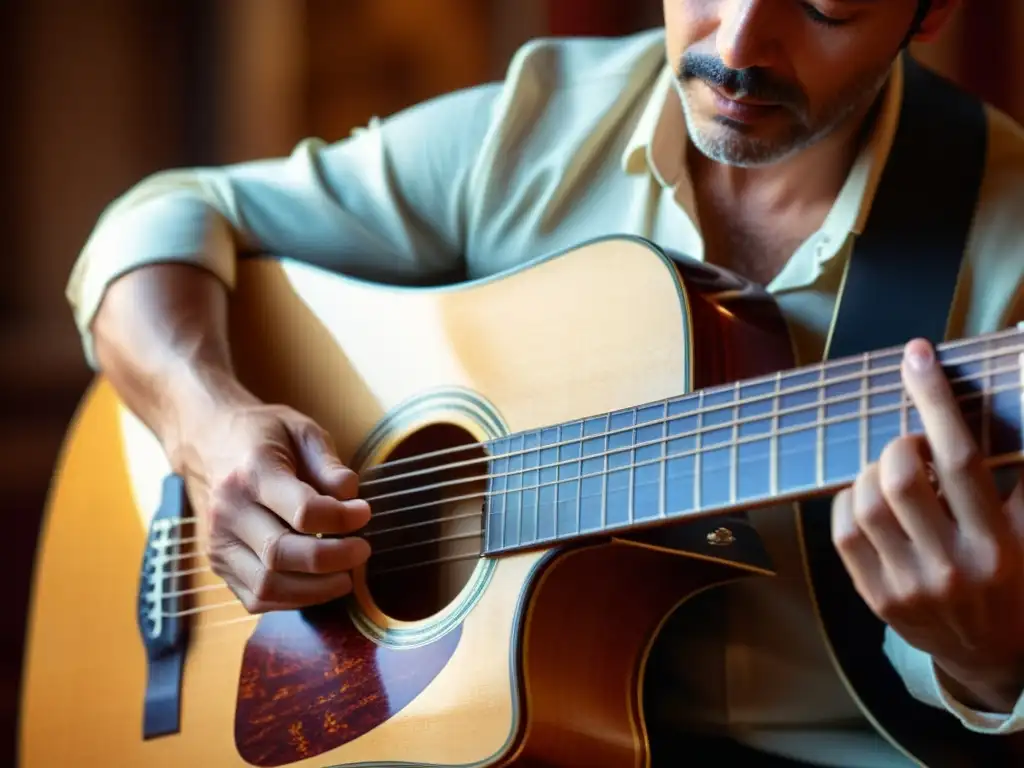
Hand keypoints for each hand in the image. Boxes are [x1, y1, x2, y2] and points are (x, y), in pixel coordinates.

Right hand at [173, 397, 370, 612]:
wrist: (206, 439)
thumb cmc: (262, 434)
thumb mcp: (301, 430)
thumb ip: (328, 463)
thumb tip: (351, 496)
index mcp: (252, 473)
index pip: (302, 511)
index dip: (342, 519)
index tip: (364, 513)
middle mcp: (228, 511)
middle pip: (282, 554)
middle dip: (333, 559)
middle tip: (362, 550)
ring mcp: (217, 542)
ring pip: (267, 585)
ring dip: (315, 589)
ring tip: (346, 575)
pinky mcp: (217, 563)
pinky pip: (255, 598)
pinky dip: (291, 600)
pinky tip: (318, 585)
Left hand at [832, 338, 1023, 711]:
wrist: (995, 657)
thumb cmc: (1016, 580)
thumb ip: (1020, 474)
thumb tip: (1013, 395)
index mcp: (998, 545)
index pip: (961, 458)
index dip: (936, 400)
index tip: (918, 357)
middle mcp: (952, 568)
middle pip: (900, 478)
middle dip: (900, 444)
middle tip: (913, 446)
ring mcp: (907, 586)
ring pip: (863, 502)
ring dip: (872, 471)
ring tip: (896, 474)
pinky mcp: (875, 598)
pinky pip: (842, 531)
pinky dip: (850, 501)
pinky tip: (873, 501)